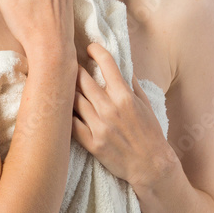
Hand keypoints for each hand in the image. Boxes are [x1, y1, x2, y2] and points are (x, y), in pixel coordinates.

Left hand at [71, 41, 175, 189]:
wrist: (152, 165)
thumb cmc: (150, 133)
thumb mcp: (145, 104)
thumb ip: (131, 83)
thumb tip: (120, 65)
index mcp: (124, 96)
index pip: (106, 64)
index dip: (95, 50)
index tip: (89, 47)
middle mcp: (110, 108)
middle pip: (82, 79)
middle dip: (73, 68)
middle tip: (69, 65)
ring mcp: (100, 126)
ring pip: (73, 99)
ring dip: (67, 90)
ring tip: (62, 85)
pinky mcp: (92, 143)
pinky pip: (70, 124)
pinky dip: (65, 115)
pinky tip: (62, 109)